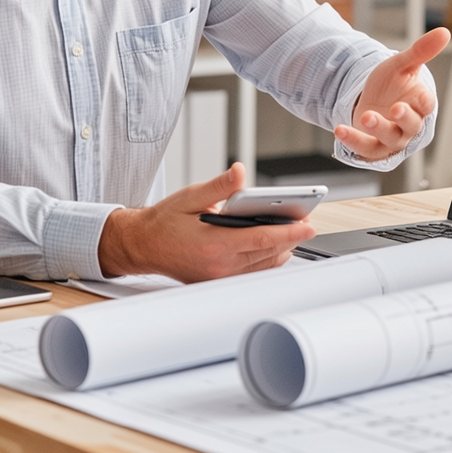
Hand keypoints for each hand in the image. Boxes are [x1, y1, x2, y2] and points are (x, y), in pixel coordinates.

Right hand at [98, 164, 315, 282]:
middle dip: (291, 238)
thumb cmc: (165, 221)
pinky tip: (275, 246)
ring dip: (282, 250)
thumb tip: (240, 172)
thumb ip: (219, 186)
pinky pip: (251, 272)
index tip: (308, 225)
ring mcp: (219, 276)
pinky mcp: (218, 280)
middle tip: (306, 223)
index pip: (262, 238)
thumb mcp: (191, 196)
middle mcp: (219, 265)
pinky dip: (267, 260)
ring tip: (294, 232)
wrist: (142, 245)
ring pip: (263, 265)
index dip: (289, 232)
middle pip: (268, 253)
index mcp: (214, 243)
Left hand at [336, 28, 448, 160]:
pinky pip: (365, 148)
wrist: (370, 100)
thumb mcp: (402, 64)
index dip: (424, 101)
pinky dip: (353, 140)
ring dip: (379, 129)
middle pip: (411, 125)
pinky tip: (340, 129)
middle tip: (396, 108)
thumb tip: (444, 31)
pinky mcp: (373, 147)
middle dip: (404, 118)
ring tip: (366, 116)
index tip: (420, 95)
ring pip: (389, 138)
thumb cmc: (391, 84)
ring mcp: (391, 137)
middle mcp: (408, 124)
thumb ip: (421, 51)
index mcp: (419, 103)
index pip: (426, 104)